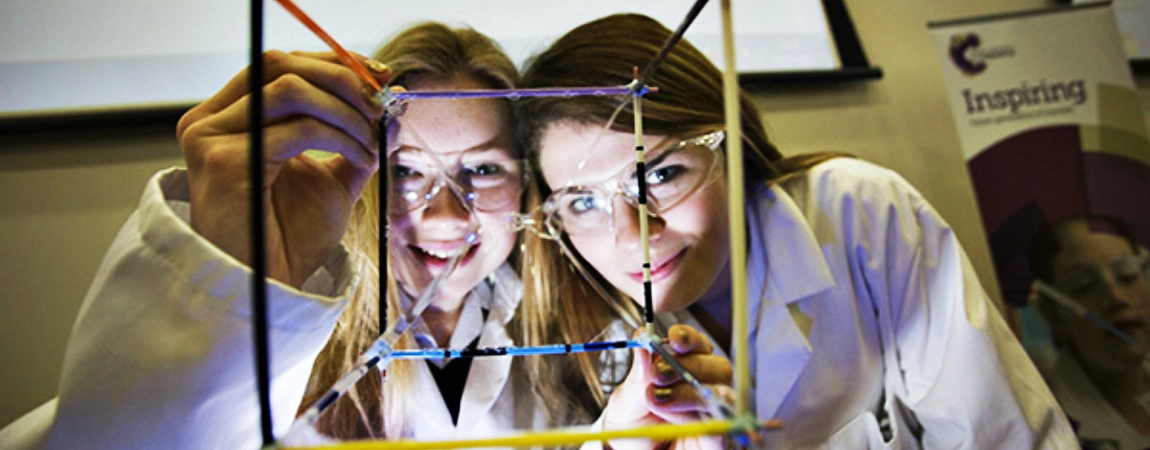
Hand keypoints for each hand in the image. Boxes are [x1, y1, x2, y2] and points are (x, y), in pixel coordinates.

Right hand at [176, 50, 388, 287]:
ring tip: (370, 140)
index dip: (332, 63)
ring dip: (344, 111)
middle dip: (341, 78)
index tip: (377, 76)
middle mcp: (209, 121)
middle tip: (379, 104)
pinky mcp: (225, 162)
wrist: (267, 287)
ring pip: (291, 90)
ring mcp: (211, 139)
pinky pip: (298, 129)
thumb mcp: (330, 177)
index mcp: (226, 117)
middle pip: (280, 64)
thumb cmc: (289, 237)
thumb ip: (352, 137)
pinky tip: (358, 157)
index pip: (278, 65)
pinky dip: (340, 136)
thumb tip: (389, 101)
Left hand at [602, 325, 733, 449]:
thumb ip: (637, 375)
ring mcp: (714, 414)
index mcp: (684, 369)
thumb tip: (642, 339)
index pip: (698, 346)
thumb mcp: (625, 401)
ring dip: (689, 392)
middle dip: (687, 365)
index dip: (689, 338)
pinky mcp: (718, 440)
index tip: (673, 338)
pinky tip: (677, 420)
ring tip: (656, 399)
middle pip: (718, 366)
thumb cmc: (631, 427)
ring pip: (722, 393)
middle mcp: (705, 388)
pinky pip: (722, 423)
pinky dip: (701, 417)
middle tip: (656, 375)